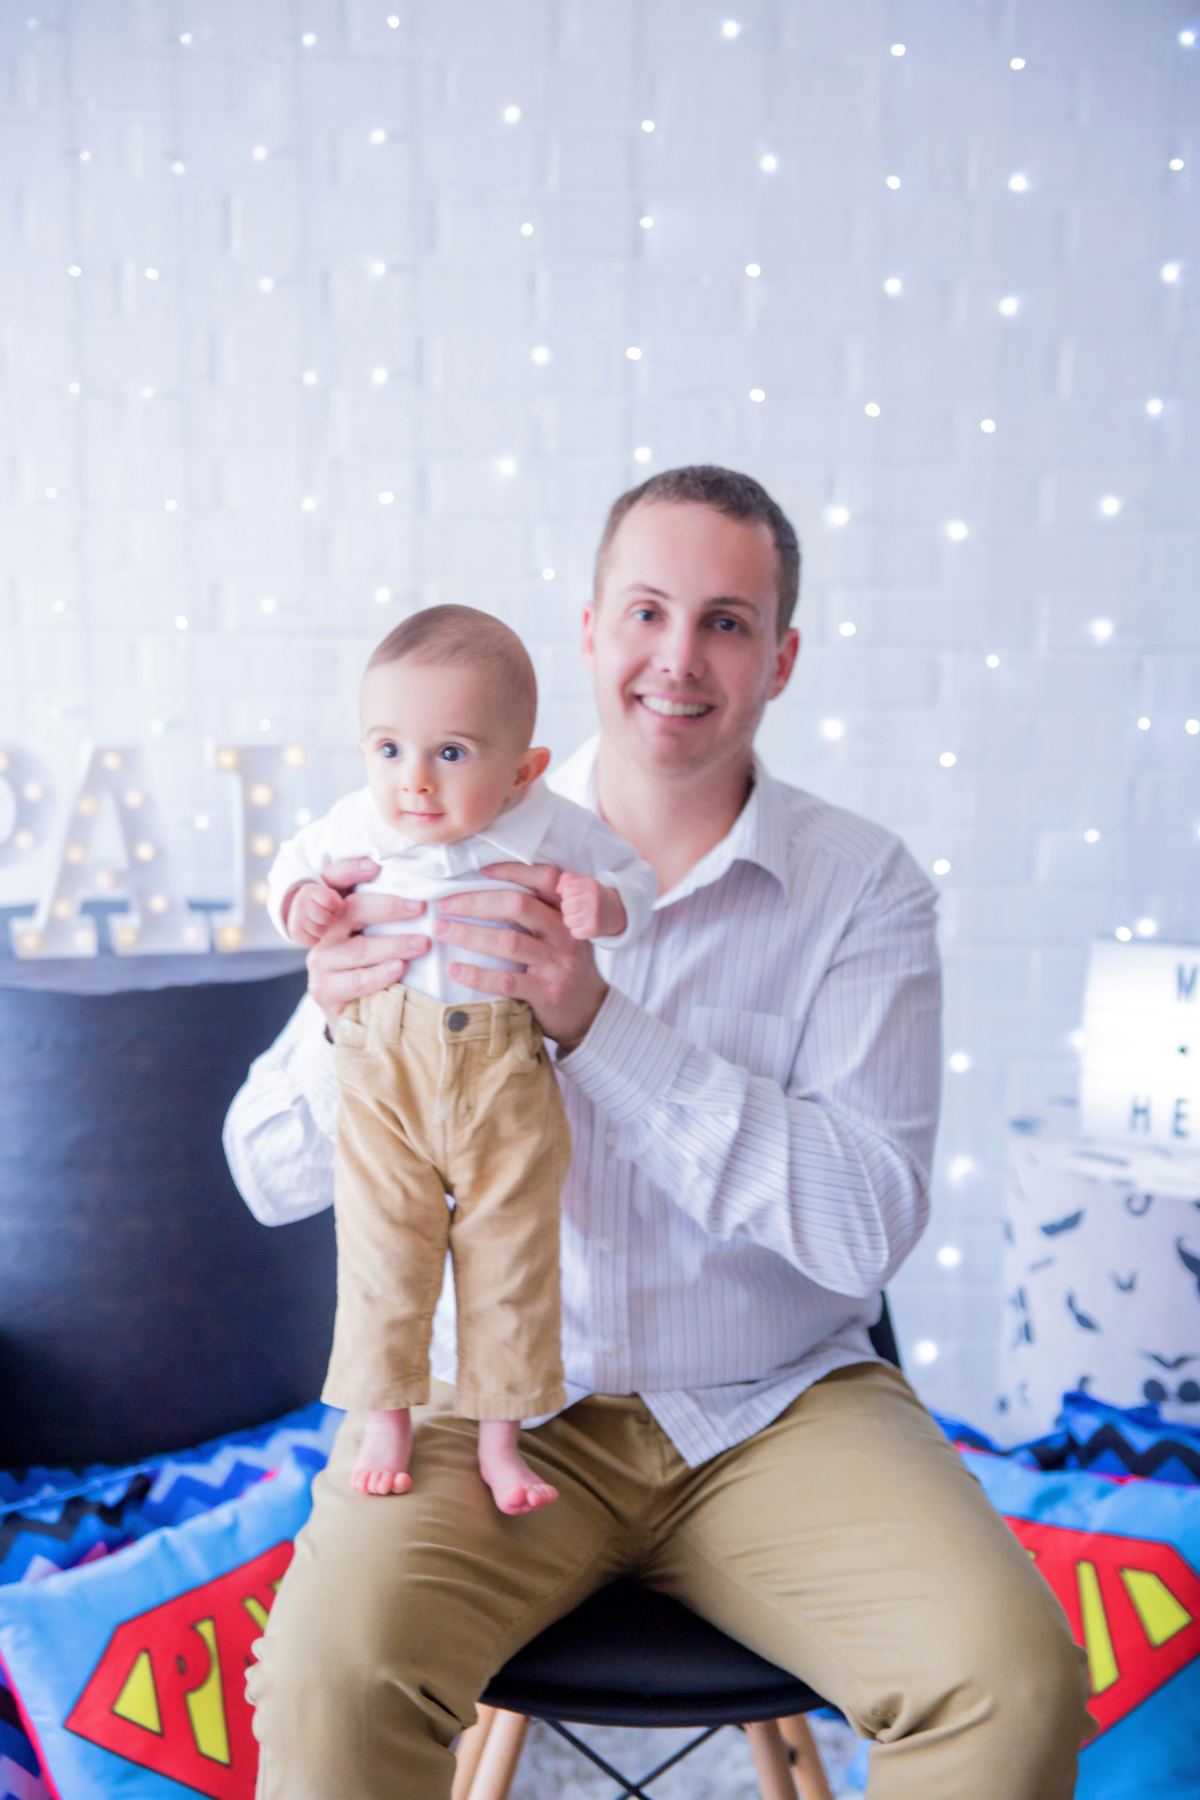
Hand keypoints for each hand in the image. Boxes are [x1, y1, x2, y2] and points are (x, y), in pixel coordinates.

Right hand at [285, 880, 346, 945]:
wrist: (301, 912)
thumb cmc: (323, 904)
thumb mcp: (331, 893)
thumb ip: (342, 885)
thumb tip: (353, 875)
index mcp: (310, 890)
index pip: (330, 901)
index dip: (336, 907)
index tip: (332, 907)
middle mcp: (300, 903)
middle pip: (326, 918)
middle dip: (330, 919)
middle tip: (326, 916)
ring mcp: (295, 918)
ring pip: (320, 931)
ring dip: (324, 930)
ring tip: (319, 923)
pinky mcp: (294, 932)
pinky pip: (313, 941)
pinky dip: (316, 939)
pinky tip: (313, 931)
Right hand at [305, 858, 430, 1031]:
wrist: (356, 1015)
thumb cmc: (374, 965)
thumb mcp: (378, 934)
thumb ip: (386, 913)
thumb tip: (425, 891)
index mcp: (333, 911)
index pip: (333, 881)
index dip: (349, 870)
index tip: (375, 866)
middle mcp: (322, 932)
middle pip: (349, 910)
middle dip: (387, 907)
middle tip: (420, 907)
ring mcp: (320, 961)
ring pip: (359, 948)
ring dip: (394, 944)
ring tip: (422, 943)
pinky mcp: (324, 989)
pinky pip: (356, 980)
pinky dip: (380, 974)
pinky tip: (400, 968)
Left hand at [433, 862, 608, 1052]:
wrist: (591, 1012)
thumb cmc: (564, 966)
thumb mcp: (562, 934)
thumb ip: (539, 913)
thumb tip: (487, 889)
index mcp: (567, 914)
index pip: (545, 879)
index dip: (513, 870)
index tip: (480, 870)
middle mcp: (566, 934)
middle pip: (518, 906)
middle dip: (476, 902)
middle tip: (444, 904)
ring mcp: (558, 964)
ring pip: (509, 941)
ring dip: (469, 934)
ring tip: (441, 930)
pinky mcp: (548, 992)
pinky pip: (507, 980)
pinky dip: (477, 975)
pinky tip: (454, 970)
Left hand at [557, 871, 627, 942]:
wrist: (612, 911)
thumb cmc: (591, 895)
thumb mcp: (582, 881)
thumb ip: (566, 879)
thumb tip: (558, 891)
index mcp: (591, 885)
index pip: (566, 890)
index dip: (568, 894)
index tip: (576, 895)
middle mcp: (594, 900)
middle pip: (565, 906)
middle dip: (568, 907)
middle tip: (578, 907)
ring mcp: (595, 916)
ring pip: (568, 920)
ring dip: (571, 920)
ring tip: (581, 915)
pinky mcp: (594, 930)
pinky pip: (574, 932)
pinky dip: (577, 930)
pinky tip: (585, 924)